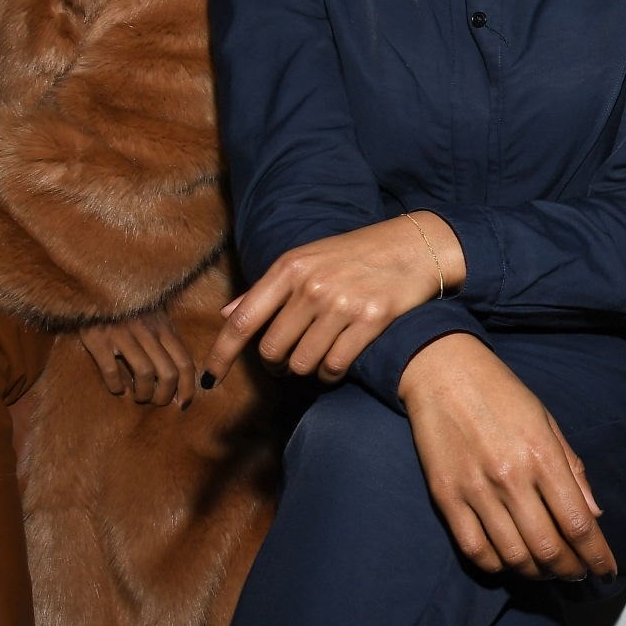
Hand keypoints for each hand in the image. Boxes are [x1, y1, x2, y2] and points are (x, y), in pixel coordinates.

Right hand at [78, 310, 192, 406]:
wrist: (94, 286)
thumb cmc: (128, 308)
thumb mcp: (154, 318)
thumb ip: (166, 341)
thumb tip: (177, 377)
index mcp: (164, 327)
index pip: (185, 362)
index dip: (187, 387)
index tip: (183, 404)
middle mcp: (148, 331)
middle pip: (168, 373)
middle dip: (164, 395)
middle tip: (156, 402)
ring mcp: (124, 334)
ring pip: (145, 374)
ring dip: (144, 393)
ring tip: (139, 397)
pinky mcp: (100, 339)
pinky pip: (112, 370)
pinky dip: (116, 385)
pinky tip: (116, 389)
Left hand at [203, 215, 449, 384]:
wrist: (415, 246)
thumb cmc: (356, 254)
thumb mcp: (308, 260)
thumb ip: (266, 289)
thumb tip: (227, 314)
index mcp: (290, 267)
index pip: (244, 320)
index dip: (222, 354)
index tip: (209, 378)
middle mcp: (312, 285)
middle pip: (272, 349)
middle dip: (276, 364)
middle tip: (287, 362)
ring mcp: (341, 303)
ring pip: (302, 363)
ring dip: (305, 370)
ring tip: (315, 360)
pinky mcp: (371, 320)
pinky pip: (334, 366)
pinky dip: (330, 374)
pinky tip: (335, 366)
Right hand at [398, 334, 615, 581]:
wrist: (443, 372)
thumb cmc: (502, 394)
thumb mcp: (548, 422)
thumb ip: (572, 470)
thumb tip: (594, 516)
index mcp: (542, 455)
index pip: (578, 523)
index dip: (597, 556)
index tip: (607, 571)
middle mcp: (510, 478)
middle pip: (548, 548)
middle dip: (570, 570)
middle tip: (578, 573)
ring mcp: (475, 491)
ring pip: (513, 556)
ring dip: (537, 573)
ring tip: (548, 570)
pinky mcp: (446, 498)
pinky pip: (475, 550)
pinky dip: (497, 566)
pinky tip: (510, 562)